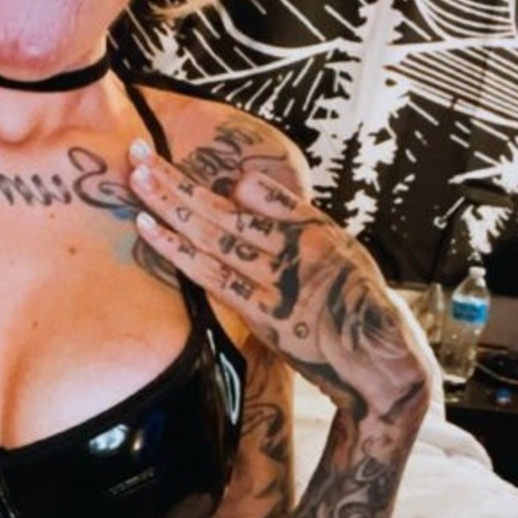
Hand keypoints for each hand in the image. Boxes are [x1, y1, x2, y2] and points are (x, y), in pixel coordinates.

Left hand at [128, 137, 429, 424]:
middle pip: (224, 211)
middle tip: (137, 155)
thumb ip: (288, 219)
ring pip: (215, 237)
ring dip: (173, 207)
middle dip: (178, 183)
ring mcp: (282, 281)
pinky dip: (180, 251)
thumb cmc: (353, 312)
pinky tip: (151, 229)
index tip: (166, 163)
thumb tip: (240, 186)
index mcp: (312, 231)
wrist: (380, 362)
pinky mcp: (269, 316)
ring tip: (138, 180)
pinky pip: (216, 278)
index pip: (248, 199)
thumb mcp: (333, 256)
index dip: (204, 183)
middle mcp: (296, 249)